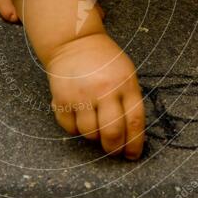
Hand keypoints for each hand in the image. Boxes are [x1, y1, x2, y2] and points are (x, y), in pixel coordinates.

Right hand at [10, 0, 145, 159]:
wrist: (75, 42)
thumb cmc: (105, 62)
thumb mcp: (127, 74)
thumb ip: (130, 101)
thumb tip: (131, 137)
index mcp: (126, 84)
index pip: (135, 122)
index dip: (135, 144)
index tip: (132, 155)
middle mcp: (104, 90)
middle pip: (112, 133)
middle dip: (114, 148)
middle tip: (113, 151)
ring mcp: (82, 94)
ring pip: (90, 133)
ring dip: (93, 137)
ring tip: (95, 127)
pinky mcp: (62, 98)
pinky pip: (70, 128)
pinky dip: (75, 130)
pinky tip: (79, 119)